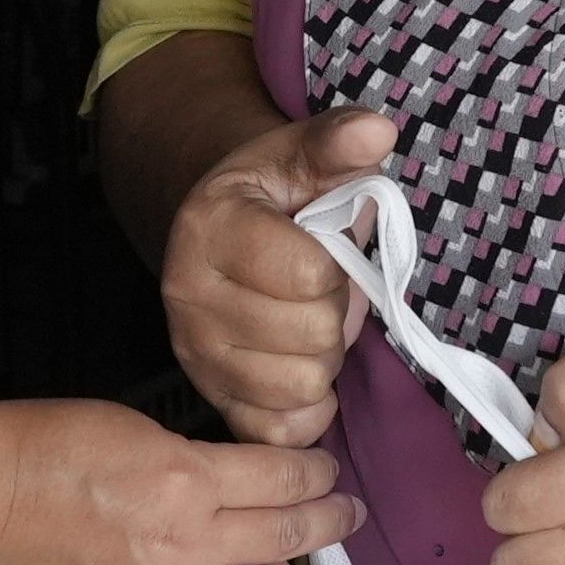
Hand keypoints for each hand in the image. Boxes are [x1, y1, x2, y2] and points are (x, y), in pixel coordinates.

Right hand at [0, 398, 359, 564]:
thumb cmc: (35, 443)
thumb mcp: (128, 423)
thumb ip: (188, 457)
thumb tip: (226, 477)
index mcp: (185, 479)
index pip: (282, 478)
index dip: (316, 473)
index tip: (328, 473)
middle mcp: (179, 544)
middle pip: (283, 539)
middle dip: (326, 522)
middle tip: (342, 514)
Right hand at [157, 104, 396, 446]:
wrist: (222, 230)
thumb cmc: (273, 196)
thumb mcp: (301, 155)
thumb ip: (338, 141)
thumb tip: (376, 132)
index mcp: (210, 228)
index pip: (309, 274)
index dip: (338, 266)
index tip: (324, 250)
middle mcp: (188, 295)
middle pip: (312, 335)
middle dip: (334, 313)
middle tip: (320, 292)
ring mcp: (196, 354)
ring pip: (302, 387)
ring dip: (324, 359)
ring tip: (307, 326)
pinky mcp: (212, 400)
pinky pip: (280, 433)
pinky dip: (306, 410)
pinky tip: (301, 371)